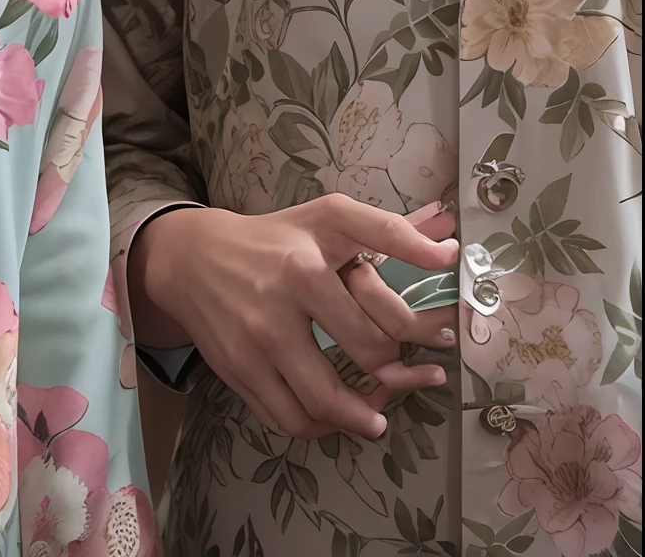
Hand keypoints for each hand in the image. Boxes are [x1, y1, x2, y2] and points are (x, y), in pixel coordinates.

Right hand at [130, 194, 458, 440]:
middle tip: (415, 374)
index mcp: (309, 265)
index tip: (442, 339)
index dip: (422, 330)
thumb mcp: (328, 218)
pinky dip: (322, 425)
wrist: (193, 258)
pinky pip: (291, 419)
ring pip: (325, 403)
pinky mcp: (241, 373)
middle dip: (400, 372)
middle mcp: (282, 304)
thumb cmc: (274, 237)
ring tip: (380, 413)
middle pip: (364, 357)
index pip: (382, 313)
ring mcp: (258, 344)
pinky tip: (338, 413)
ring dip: (364, 415)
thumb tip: (450, 243)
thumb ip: (390, 230)